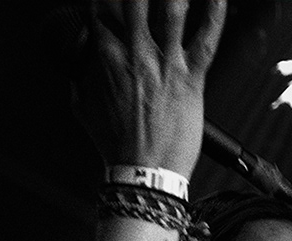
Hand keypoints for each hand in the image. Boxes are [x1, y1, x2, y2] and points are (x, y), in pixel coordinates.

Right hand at [65, 0, 225, 171]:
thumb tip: (76, 75)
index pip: (102, 9)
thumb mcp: (84, 111)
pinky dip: (215, 15)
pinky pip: (207, 40)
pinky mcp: (191, 79)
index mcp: (107, 58)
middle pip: (134, 0)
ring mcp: (165, 65)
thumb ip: (80, 84)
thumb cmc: (118, 146)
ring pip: (171, 12)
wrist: (144, 173)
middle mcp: (136, 55)